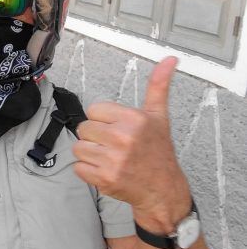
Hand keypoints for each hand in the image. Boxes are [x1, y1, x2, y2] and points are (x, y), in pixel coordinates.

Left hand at [72, 56, 191, 233]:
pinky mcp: (104, 178)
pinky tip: (105, 170)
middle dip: (96, 137)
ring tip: (110, 158)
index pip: (93, 110)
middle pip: (83, 128)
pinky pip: (78, 168)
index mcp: (133, 119)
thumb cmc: (157, 151)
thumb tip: (170, 59)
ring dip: (90, 154)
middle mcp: (123, 138)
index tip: (118, 129)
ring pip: (78, 148)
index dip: (104, 120)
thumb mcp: (159, 116)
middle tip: (114, 145)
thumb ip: (158, 86)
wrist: (163, 190)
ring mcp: (113, 160)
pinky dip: (87, 171)